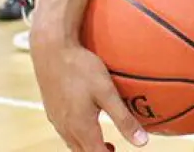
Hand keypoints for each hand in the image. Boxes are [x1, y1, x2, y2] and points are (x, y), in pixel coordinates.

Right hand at [30, 32, 150, 150]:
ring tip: (106, 143)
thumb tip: (142, 143)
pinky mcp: (52, 111)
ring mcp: (56, 120)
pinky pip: (66, 132)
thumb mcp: (107, 92)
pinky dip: (79, 136)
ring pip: (72, 144)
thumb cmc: (81, 69)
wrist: (51, 52)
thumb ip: (124, 118)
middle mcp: (65, 127)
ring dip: (88, 147)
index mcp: (80, 127)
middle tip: (115, 150)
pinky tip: (88, 123)